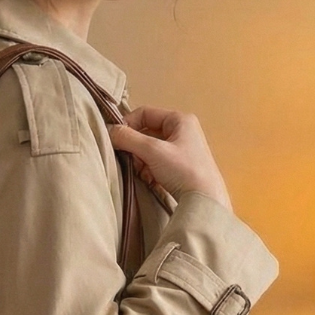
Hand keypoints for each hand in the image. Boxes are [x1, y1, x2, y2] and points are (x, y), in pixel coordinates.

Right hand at [108, 106, 232, 210]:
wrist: (204, 200)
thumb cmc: (184, 171)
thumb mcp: (153, 151)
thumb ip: (128, 138)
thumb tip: (109, 131)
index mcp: (179, 120)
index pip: (145, 113)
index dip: (128, 124)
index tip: (117, 140)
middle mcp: (182, 131)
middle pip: (146, 132)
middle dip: (135, 147)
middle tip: (132, 160)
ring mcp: (182, 149)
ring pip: (150, 148)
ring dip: (141, 160)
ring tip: (144, 172)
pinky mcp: (180, 166)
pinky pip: (156, 161)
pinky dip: (149, 169)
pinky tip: (151, 179)